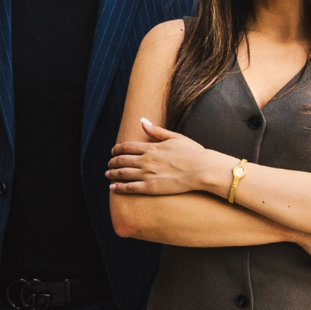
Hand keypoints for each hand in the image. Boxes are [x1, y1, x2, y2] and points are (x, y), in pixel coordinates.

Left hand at [107, 118, 222, 195]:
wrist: (202, 170)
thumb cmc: (193, 153)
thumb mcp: (175, 137)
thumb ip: (157, 131)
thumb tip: (142, 121)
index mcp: (152, 147)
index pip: (127, 146)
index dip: (117, 149)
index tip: (113, 150)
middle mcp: (146, 160)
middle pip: (122, 160)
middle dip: (112, 162)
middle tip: (108, 164)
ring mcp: (148, 174)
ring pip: (123, 173)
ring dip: (113, 174)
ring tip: (108, 175)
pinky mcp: (151, 188)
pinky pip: (130, 188)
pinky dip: (119, 188)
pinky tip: (113, 188)